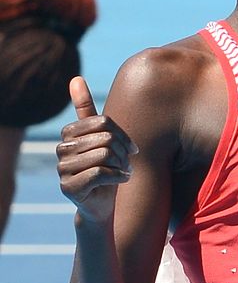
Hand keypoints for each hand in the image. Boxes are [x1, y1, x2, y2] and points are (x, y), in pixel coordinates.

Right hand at [57, 77, 137, 222]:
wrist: (103, 204)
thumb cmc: (106, 168)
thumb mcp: (101, 138)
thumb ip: (88, 111)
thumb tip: (75, 78)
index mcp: (69, 134)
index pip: (103, 122)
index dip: (122, 135)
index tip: (131, 148)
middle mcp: (61, 150)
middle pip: (105, 138)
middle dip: (123, 152)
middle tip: (127, 163)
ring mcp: (62, 169)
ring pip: (103, 155)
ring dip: (121, 165)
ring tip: (123, 171)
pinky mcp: (68, 188)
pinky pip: (100, 173)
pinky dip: (118, 176)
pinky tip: (122, 180)